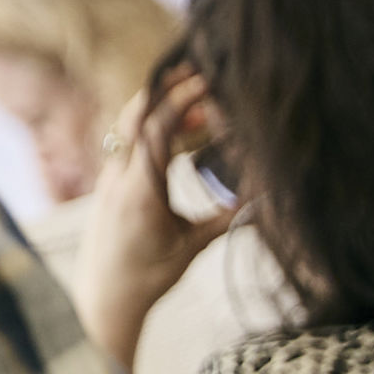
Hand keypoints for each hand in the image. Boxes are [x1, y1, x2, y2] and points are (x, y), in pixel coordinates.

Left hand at [68, 71, 234, 370]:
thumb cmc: (149, 277)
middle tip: (200, 74)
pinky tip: (186, 136)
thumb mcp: (192, 247)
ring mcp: (108, 180)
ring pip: (129, 129)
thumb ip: (228, 218)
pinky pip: (128, 146)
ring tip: (203, 110)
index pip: (155, 130)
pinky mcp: (108, 185)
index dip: (181, 101)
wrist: (104, 298)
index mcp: (139, 190)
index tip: (208, 82)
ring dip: (162, 111)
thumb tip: (268, 198)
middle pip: (135, 117)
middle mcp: (117, 178)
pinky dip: (154, 132)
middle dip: (166, 91)